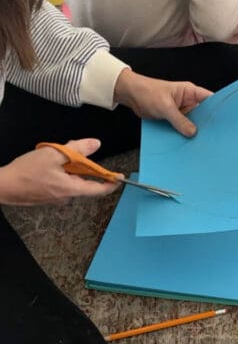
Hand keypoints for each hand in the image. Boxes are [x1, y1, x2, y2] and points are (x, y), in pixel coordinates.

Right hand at [0, 139, 118, 205]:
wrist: (3, 186)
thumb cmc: (26, 171)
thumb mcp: (54, 154)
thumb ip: (77, 148)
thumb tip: (96, 144)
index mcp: (71, 189)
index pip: (98, 189)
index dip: (111, 183)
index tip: (120, 178)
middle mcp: (66, 197)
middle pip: (83, 182)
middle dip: (82, 167)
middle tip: (72, 152)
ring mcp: (55, 199)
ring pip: (70, 181)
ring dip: (69, 169)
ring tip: (54, 157)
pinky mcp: (46, 198)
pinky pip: (60, 184)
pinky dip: (59, 174)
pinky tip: (47, 165)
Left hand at [113, 69, 211, 135]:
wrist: (131, 96)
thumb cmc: (148, 92)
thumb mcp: (165, 106)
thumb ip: (179, 120)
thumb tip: (192, 132)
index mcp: (191, 92)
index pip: (210, 99)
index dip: (218, 109)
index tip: (224, 122)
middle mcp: (189, 102)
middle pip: (204, 114)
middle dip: (207, 125)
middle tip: (213, 137)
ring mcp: (182, 112)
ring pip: (193, 123)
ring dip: (194, 132)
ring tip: (201, 143)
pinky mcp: (174, 120)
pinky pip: (183, 128)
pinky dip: (184, 135)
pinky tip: (187, 144)